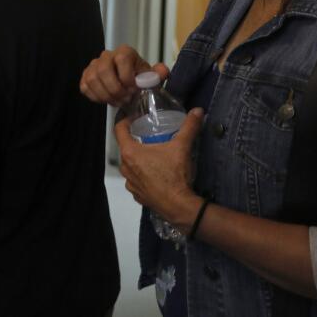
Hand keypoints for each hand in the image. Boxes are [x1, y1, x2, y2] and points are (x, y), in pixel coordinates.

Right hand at [79, 44, 170, 105]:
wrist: (129, 82)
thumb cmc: (140, 77)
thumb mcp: (151, 76)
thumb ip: (158, 74)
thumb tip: (162, 71)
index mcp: (124, 52)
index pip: (121, 60)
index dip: (127, 77)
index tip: (134, 89)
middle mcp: (106, 55)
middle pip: (103, 70)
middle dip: (115, 89)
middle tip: (125, 99)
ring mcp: (93, 66)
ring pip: (92, 80)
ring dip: (105, 95)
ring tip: (118, 102)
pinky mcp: (85, 76)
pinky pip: (85, 87)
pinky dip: (96, 97)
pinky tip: (108, 100)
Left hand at [115, 109, 205, 229]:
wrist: (178, 205)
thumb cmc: (174, 174)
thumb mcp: (181, 147)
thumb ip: (189, 127)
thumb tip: (198, 110)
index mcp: (130, 152)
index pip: (119, 130)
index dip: (124, 120)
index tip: (132, 117)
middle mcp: (125, 167)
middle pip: (125, 148)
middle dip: (134, 141)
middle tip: (147, 135)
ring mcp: (129, 183)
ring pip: (130, 166)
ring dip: (138, 160)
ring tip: (152, 156)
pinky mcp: (136, 195)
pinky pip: (136, 180)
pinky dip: (143, 176)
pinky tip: (154, 175)